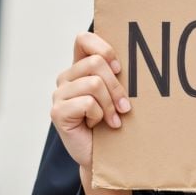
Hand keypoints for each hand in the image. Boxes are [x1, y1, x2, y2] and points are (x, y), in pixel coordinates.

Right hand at [51, 32, 131, 168]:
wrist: (103, 155)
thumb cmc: (112, 122)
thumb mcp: (117, 94)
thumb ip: (118, 75)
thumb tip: (138, 60)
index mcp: (79, 68)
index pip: (83, 39)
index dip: (104, 48)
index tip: (119, 68)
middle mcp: (66, 77)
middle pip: (96, 63)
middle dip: (116, 86)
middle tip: (125, 106)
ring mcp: (59, 94)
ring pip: (94, 83)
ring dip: (110, 105)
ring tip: (112, 119)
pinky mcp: (57, 112)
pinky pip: (87, 103)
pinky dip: (99, 115)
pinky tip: (97, 125)